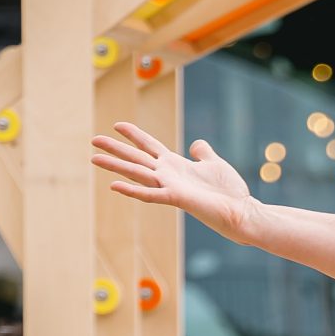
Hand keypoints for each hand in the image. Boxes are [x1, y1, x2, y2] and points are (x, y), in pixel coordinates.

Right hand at [93, 122, 255, 241]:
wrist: (241, 211)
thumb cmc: (229, 191)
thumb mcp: (214, 163)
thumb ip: (203, 153)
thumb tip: (197, 144)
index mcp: (176, 165)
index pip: (150, 146)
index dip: (134, 135)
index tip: (117, 124)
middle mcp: (168, 175)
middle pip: (136, 158)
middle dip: (115, 149)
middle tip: (93, 140)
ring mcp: (170, 186)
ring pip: (136, 173)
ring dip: (115, 166)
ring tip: (94, 158)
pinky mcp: (176, 198)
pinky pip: (150, 194)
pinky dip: (132, 190)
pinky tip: (113, 185)